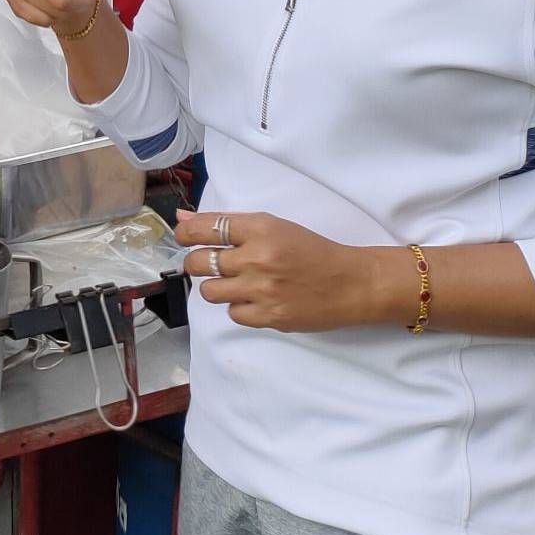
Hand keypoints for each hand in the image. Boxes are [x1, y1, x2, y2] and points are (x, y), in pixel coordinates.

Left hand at [174, 210, 397, 332]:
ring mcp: (262, 290)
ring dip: (216, 287)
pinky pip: (232, 314)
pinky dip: (239, 307)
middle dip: (197, 263)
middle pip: (198, 262)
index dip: (185, 233)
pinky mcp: (269, 317)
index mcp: (260, 229)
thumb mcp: (274, 227)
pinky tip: (255, 299)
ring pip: (209, 291)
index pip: (204, 228)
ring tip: (234, 283)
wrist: (351, 284)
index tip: (183, 236)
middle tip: (209, 263)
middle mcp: (257, 258)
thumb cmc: (311, 251)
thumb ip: (229, 223)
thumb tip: (182, 218)